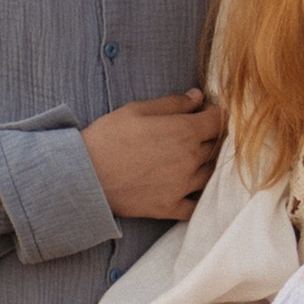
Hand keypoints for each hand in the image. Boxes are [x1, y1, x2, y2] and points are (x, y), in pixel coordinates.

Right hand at [82, 90, 224, 220]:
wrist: (84, 176)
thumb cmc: (108, 138)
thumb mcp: (137, 110)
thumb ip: (173, 103)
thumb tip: (198, 96)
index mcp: (184, 132)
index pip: (218, 120)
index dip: (213, 112)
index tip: (202, 111)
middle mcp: (190, 159)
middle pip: (217, 146)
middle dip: (210, 135)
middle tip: (193, 131)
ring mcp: (183, 186)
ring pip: (211, 174)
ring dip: (207, 163)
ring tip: (190, 157)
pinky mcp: (171, 207)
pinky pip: (196, 205)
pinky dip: (199, 197)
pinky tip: (190, 188)